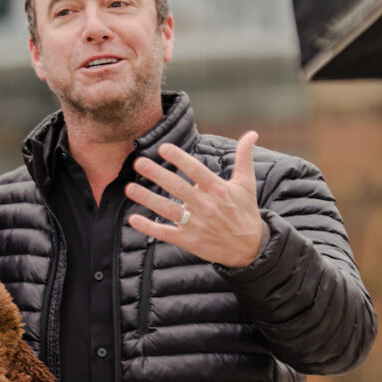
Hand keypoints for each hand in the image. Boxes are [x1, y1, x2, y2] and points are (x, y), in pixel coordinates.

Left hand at [125, 130, 267, 267]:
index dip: (180, 159)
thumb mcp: (246, 184)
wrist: (250, 248)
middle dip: (157, 174)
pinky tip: (133, 219)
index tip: (163, 148)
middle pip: (178, 188)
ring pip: (168, 210)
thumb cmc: (245, 212)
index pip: (196, 171)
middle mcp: (206, 206)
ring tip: (129, 188)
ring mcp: (196, 224)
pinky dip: (149, 228)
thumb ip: (244, 158)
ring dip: (147, 199)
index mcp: (218, 191)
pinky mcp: (189, 240)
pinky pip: (165, 233)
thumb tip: (252, 133)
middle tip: (139, 162)